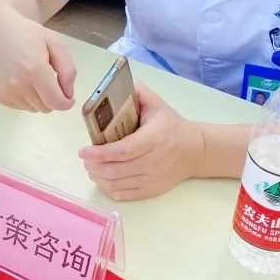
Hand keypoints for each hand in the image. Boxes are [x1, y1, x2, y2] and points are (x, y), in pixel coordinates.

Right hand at [0, 10, 76, 112]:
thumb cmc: (28, 35)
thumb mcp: (55, 44)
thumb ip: (68, 70)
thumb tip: (68, 94)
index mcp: (34, 70)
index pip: (55, 102)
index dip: (66, 103)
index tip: (69, 97)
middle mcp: (18, 84)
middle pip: (46, 108)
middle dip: (52, 98)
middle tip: (49, 80)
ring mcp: (5, 91)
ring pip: (33, 109)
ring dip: (38, 99)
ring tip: (33, 78)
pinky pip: (20, 107)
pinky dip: (25, 98)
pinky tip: (21, 81)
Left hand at [78, 83, 204, 200]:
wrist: (196, 151)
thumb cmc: (172, 125)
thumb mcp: (157, 104)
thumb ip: (138, 93)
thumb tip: (116, 84)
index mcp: (154, 138)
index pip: (123, 150)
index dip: (101, 153)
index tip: (83, 150)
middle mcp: (154, 161)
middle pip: (117, 169)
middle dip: (95, 165)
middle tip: (85, 158)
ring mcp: (153, 178)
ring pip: (118, 184)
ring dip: (98, 177)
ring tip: (90, 167)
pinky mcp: (152, 190)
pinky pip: (125, 194)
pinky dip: (109, 188)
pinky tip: (102, 179)